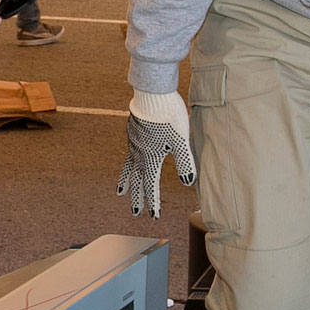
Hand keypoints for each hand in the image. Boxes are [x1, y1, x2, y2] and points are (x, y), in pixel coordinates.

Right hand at [117, 89, 195, 216]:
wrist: (152, 93)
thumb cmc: (169, 116)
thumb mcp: (181, 140)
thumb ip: (185, 163)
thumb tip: (189, 183)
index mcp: (151, 158)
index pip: (151, 186)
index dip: (153, 203)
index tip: (154, 215)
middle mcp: (139, 153)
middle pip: (137, 181)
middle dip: (137, 197)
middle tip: (135, 212)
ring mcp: (134, 142)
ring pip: (129, 167)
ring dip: (126, 182)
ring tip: (121, 192)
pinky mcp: (133, 131)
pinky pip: (128, 153)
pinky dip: (127, 163)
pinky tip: (130, 161)